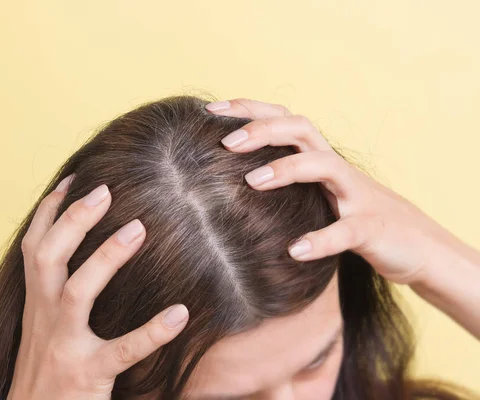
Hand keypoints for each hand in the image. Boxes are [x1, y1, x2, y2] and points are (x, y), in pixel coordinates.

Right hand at [7, 175, 188, 399]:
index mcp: (37, 302)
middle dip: (73, 220)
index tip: (73, 179)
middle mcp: (45, 318)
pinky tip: (180, 313)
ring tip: (138, 228)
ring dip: (105, 259)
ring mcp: (65, 346)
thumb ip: (56, 291)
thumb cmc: (45, 367)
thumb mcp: (42, 325)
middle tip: (105, 190)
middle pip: (48, 257)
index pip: (34, 247)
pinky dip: (152, 331)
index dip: (49, 211)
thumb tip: (81, 255)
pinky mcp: (89, 374)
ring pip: (77, 293)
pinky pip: (123, 349)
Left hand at [205, 98, 462, 284]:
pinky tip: (293, 251)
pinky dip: (321, 239)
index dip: (249, 110)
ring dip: (287, 170)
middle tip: (225, 142)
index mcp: (319, 158)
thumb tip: (230, 179)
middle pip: (302, 130)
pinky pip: (347, 231)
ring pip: (325, 166)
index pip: (283, 120)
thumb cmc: (353, 216)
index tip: (211, 110)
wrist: (416, 244)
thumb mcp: (318, 193)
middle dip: (263, 130)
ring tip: (252, 182)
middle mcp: (337, 169)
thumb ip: (287, 180)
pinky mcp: (372, 228)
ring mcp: (357, 196)